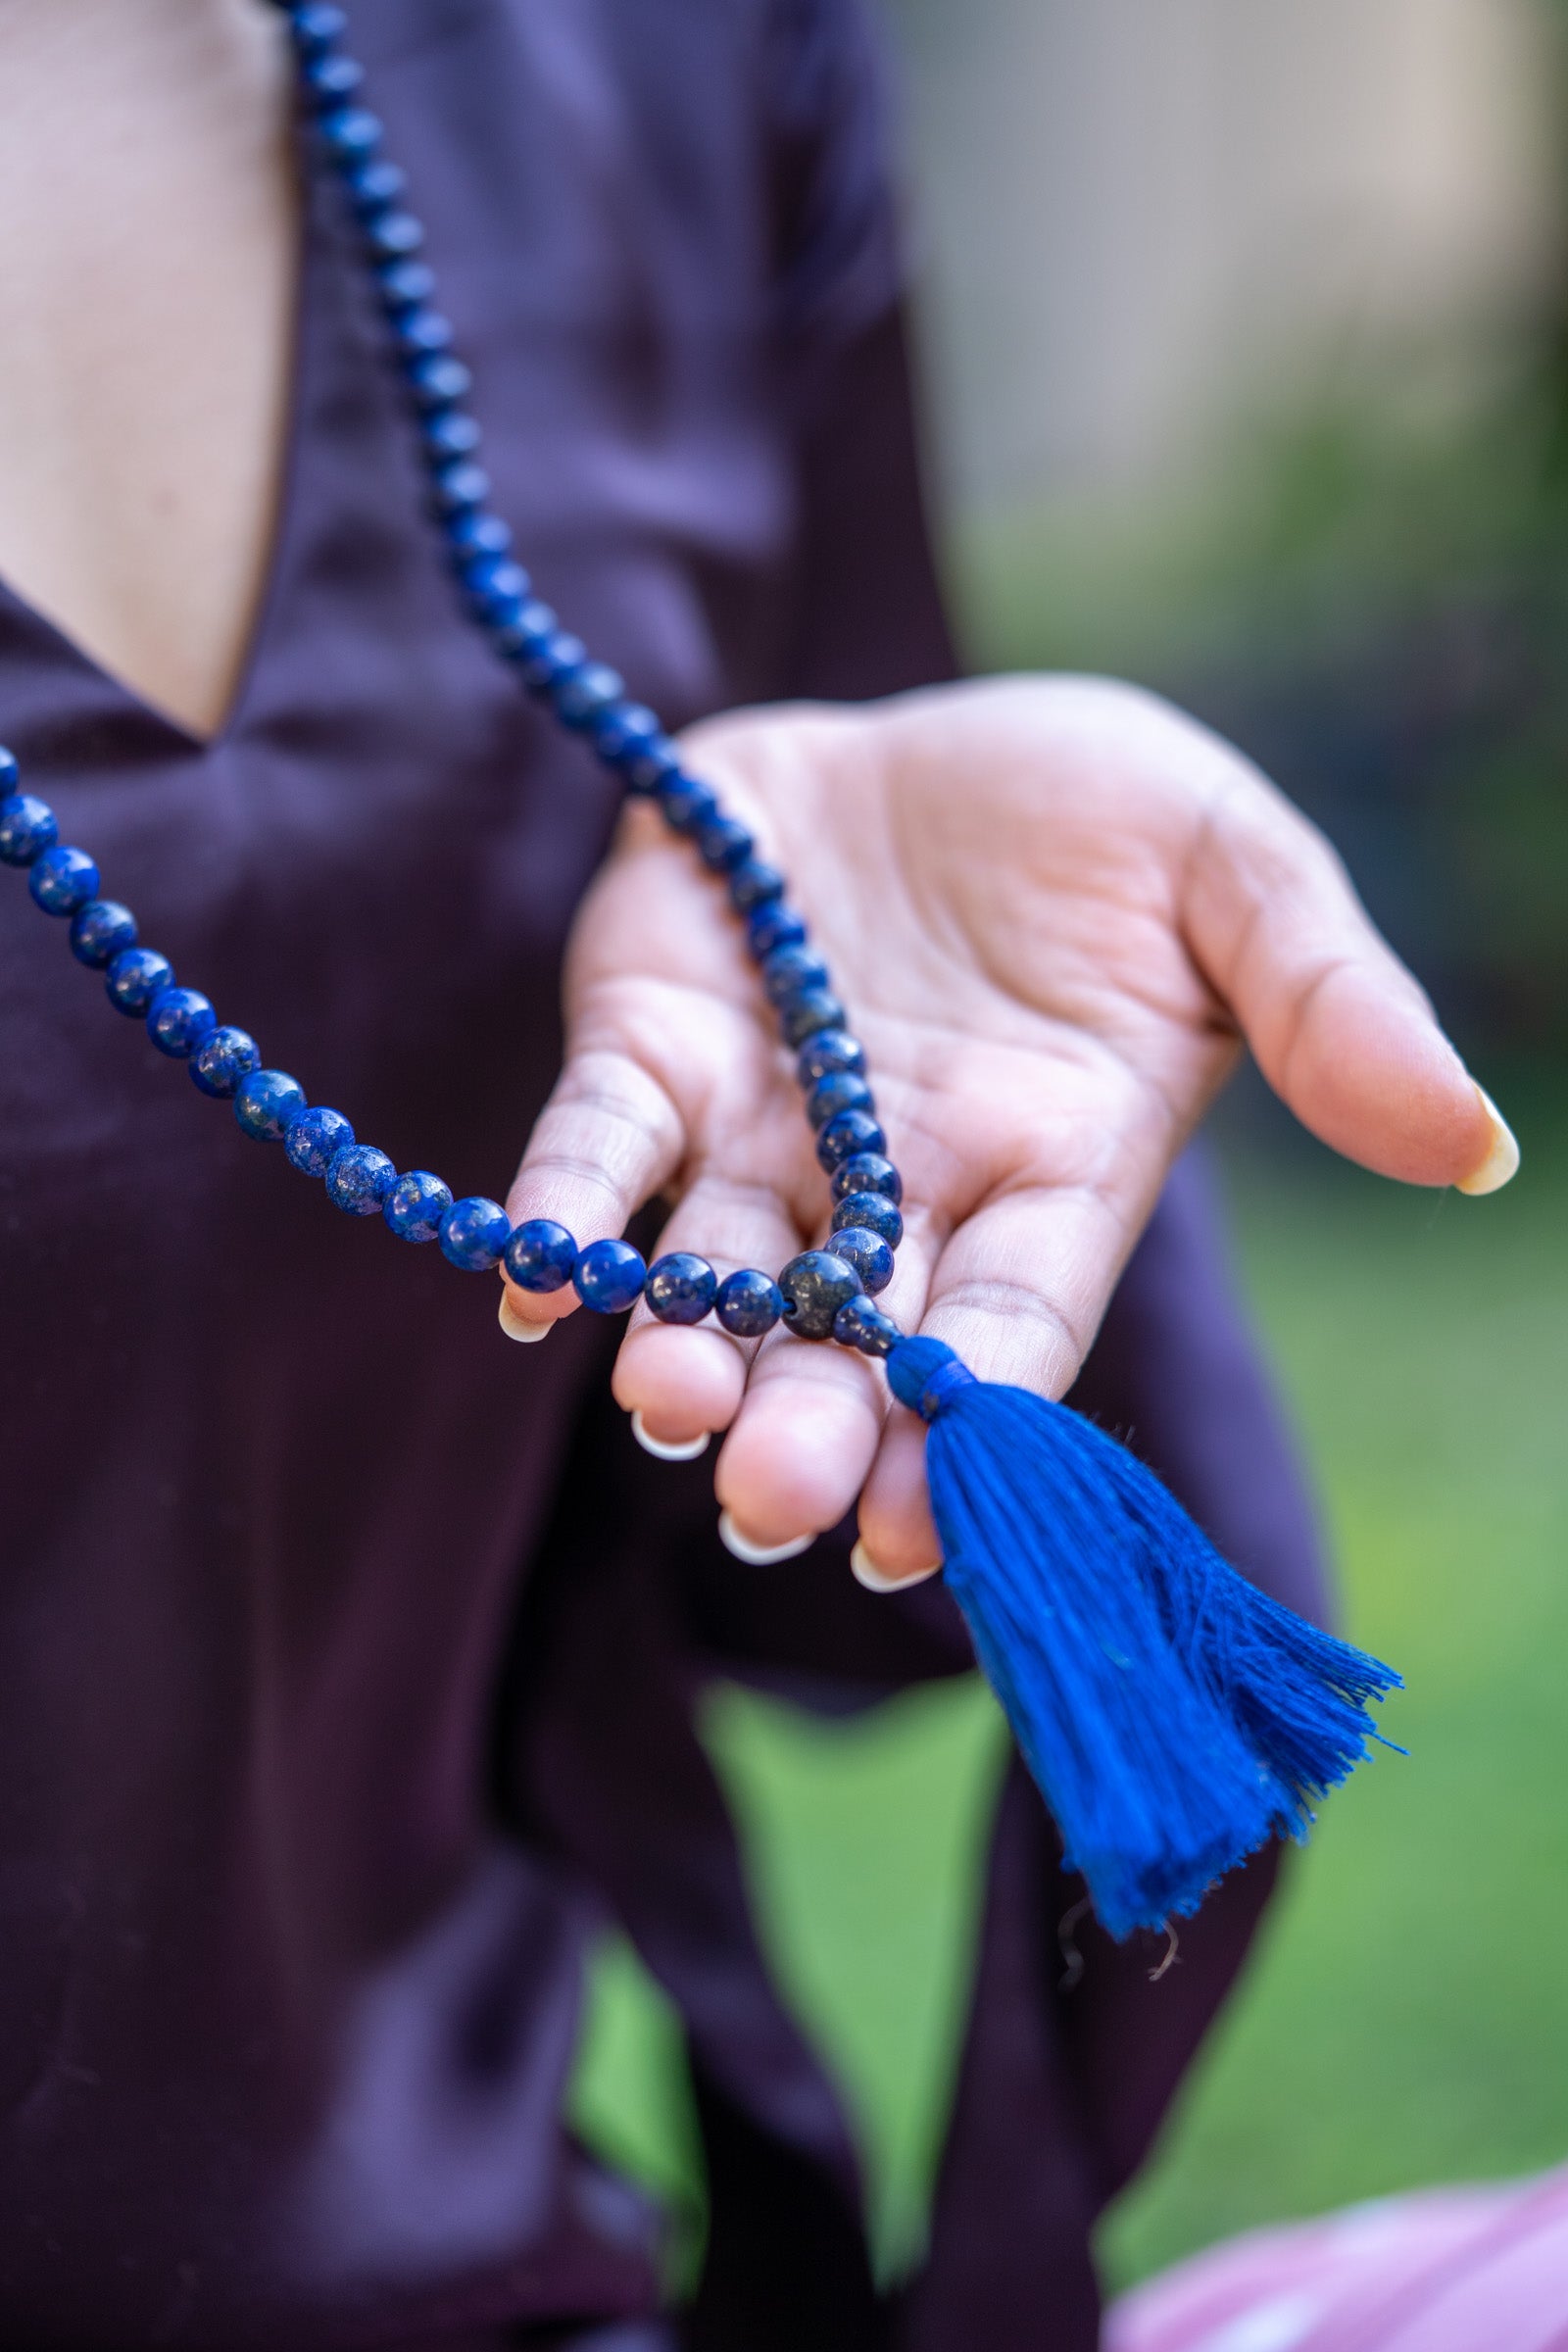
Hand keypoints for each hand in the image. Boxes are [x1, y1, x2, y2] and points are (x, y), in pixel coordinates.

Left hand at [501, 676, 1513, 1576]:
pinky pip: (598, 1140)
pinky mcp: (650, 1043)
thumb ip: (1331, 1005)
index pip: (1012, 1330)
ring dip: (680, 1347)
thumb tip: (1475, 1147)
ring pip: (713, 1273)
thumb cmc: (1095, 816)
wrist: (924, 727)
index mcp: (1049, 1172)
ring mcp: (765, 1129)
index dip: (972, 1434)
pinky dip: (566, 1206)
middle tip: (778, 1496)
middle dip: (812, 1422)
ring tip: (665, 1408)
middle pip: (850, 1340)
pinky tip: (532, 1277)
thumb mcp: (1237, 874)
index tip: (930, 1539)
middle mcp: (896, 1187)